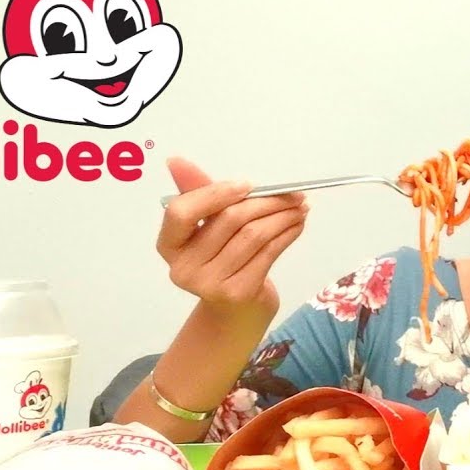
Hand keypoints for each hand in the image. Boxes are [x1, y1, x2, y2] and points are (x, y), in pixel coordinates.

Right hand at [156, 157, 308, 316]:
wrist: (236, 309)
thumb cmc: (221, 257)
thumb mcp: (207, 226)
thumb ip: (197, 193)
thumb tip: (176, 161)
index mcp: (169, 245)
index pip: (182, 212)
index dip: (215, 194)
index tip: (248, 185)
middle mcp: (183, 268)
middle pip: (228, 220)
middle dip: (265, 202)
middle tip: (293, 194)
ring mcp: (210, 284)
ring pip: (253, 235)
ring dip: (283, 216)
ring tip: (299, 206)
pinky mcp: (238, 292)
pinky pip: (268, 253)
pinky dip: (287, 234)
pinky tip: (297, 224)